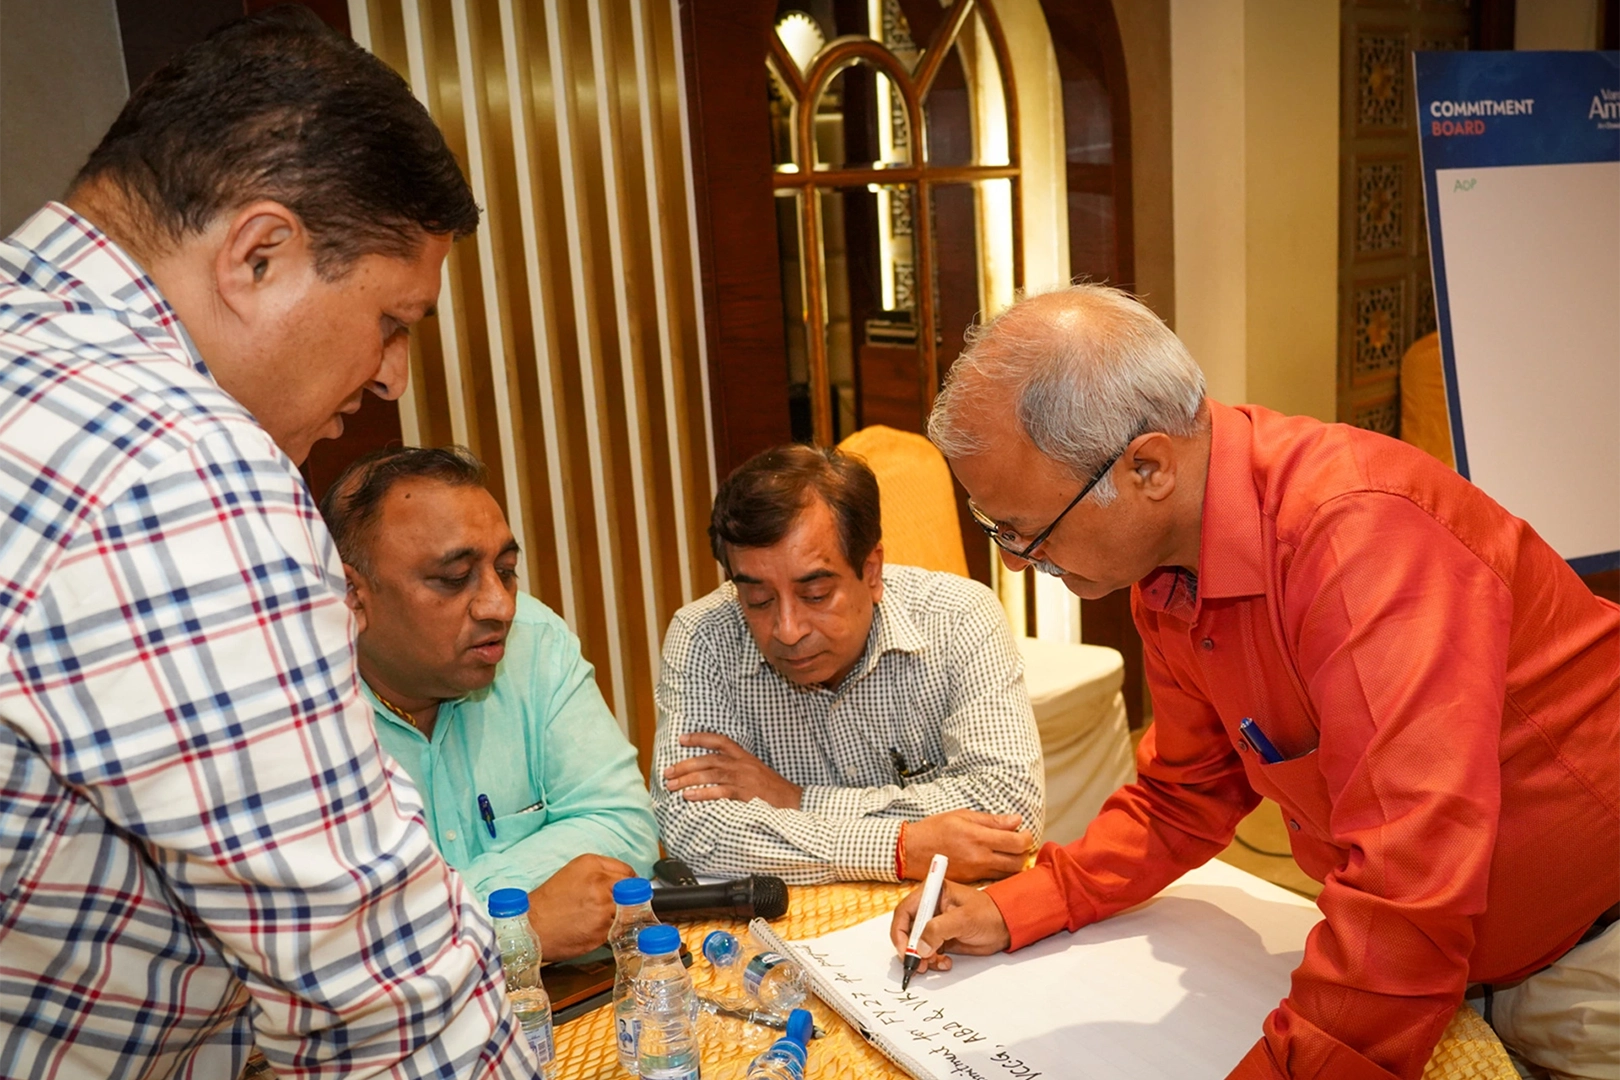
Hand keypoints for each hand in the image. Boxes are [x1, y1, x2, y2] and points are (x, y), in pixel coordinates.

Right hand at [526, 854, 635, 961]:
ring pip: (627, 911)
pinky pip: (618, 929)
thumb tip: (626, 883)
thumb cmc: (548, 902)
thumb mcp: (573, 873)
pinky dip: (610, 931)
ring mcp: (604, 907)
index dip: (628, 884)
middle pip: (632, 891)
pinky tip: (593, 930)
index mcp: (592, 864)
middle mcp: (601, 883)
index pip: (628, 872)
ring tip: (598, 920)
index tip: (626, 891)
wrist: (530, 927)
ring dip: (619, 917)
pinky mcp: (603, 929)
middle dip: (627, 900)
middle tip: (616, 907)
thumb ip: (600, 874)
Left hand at [662, 732, 803, 808]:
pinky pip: (720, 792)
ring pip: (711, 775)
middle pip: (709, 759)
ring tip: (672, 786)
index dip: (700, 738)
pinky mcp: (746, 795)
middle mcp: (743, 765)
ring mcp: (745, 779)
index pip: (720, 741)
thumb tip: (711, 772)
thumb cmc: (772, 791)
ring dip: (689, 780)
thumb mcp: (755, 773)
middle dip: (686, 765)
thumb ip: (736, 769)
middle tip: (668, 772)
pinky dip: (703, 794)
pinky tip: (689, 796)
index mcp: (745, 757)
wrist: (794, 803)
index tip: (681, 739)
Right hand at [889, 880, 1011, 974]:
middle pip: (907, 930)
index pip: (904, 912)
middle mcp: (929, 908)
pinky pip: (928, 952)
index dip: (900, 932)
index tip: (905, 950)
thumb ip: (939, 929)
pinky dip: (932, 961)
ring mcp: (934, 924)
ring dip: (921, 958)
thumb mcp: (963, 919)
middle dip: (910, 949)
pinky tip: (944, 962)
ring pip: (916, 944)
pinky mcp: (941, 938)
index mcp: (931, 893)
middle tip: (917, 964)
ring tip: (933, 965)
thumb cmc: (988, 913)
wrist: (1006, 926)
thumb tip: (920, 947)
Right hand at [902, 809, 1031, 881]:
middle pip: (1018, 862)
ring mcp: (976, 872)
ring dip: (1014, 862)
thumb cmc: (935, 829)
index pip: (1016, 843)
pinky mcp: (971, 880)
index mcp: (978, 838)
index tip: (1024, 832)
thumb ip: (991, 820)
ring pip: (1008, 872)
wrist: (912, 851)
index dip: (1026, 838)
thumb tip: (1016, 821)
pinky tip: (994, 860)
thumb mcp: (962, 816)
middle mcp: (980, 858)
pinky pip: (994, 877)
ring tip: (1007, 851)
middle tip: (1018, 842)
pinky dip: (1001, 870)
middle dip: (1023, 852)